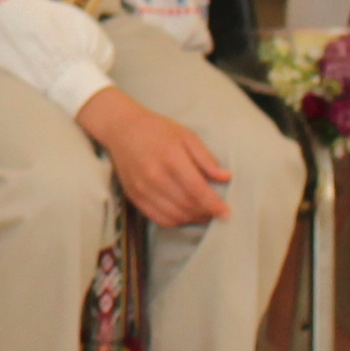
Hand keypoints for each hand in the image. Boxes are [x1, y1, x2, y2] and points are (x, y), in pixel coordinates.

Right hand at [82, 92, 232, 227]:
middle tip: (217, 213)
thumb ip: (206, 159)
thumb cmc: (158, 130)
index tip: (227, 213)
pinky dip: (176, 221)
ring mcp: (142, 189)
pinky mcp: (134, 197)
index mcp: (171, 159)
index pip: (197, 190)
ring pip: (175, 216)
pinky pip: (159, 219)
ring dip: (193, 219)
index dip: (214, 205)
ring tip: (203, 214)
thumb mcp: (187, 136)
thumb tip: (226, 177)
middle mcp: (155, 177)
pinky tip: (185, 215)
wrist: (122, 129)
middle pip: (187, 206)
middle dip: (206, 213)